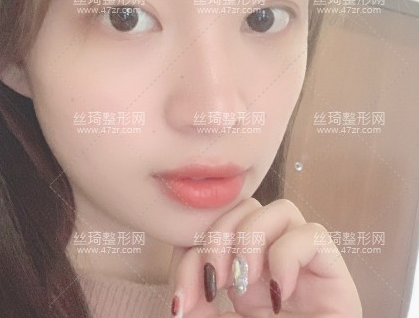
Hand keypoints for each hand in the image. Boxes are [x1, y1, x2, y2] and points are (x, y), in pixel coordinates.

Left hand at [168, 198, 361, 316]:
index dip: (190, 250)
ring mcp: (304, 263)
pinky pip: (313, 235)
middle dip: (218, 239)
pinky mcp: (333, 273)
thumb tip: (179, 295)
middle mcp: (273, 258)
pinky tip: (279, 293)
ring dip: (251, 239)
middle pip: (244, 208)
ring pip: (280, 208)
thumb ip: (197, 305)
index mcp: (243, 268)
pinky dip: (288, 256)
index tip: (180, 300)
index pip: (213, 227)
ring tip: (244, 284)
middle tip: (214, 284)